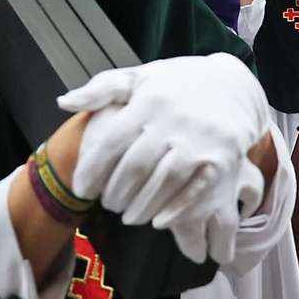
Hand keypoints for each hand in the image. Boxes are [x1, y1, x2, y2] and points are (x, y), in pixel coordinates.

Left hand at [58, 55, 270, 267]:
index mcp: (149, 101)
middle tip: (108, 205)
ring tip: (128, 216)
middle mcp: (173, 121)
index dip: (92, 171)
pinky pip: (194, 190)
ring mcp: (199, 141)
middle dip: (115, 194)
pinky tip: (158, 221)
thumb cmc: (179, 84)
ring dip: (140, 207)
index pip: (111, 143)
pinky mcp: (221, 158)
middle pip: (134, 168)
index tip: (81, 190)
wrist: (235, 84)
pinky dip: (174, 210)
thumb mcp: (141, 76)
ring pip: (162, 183)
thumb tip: (64, 102)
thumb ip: (102, 88)